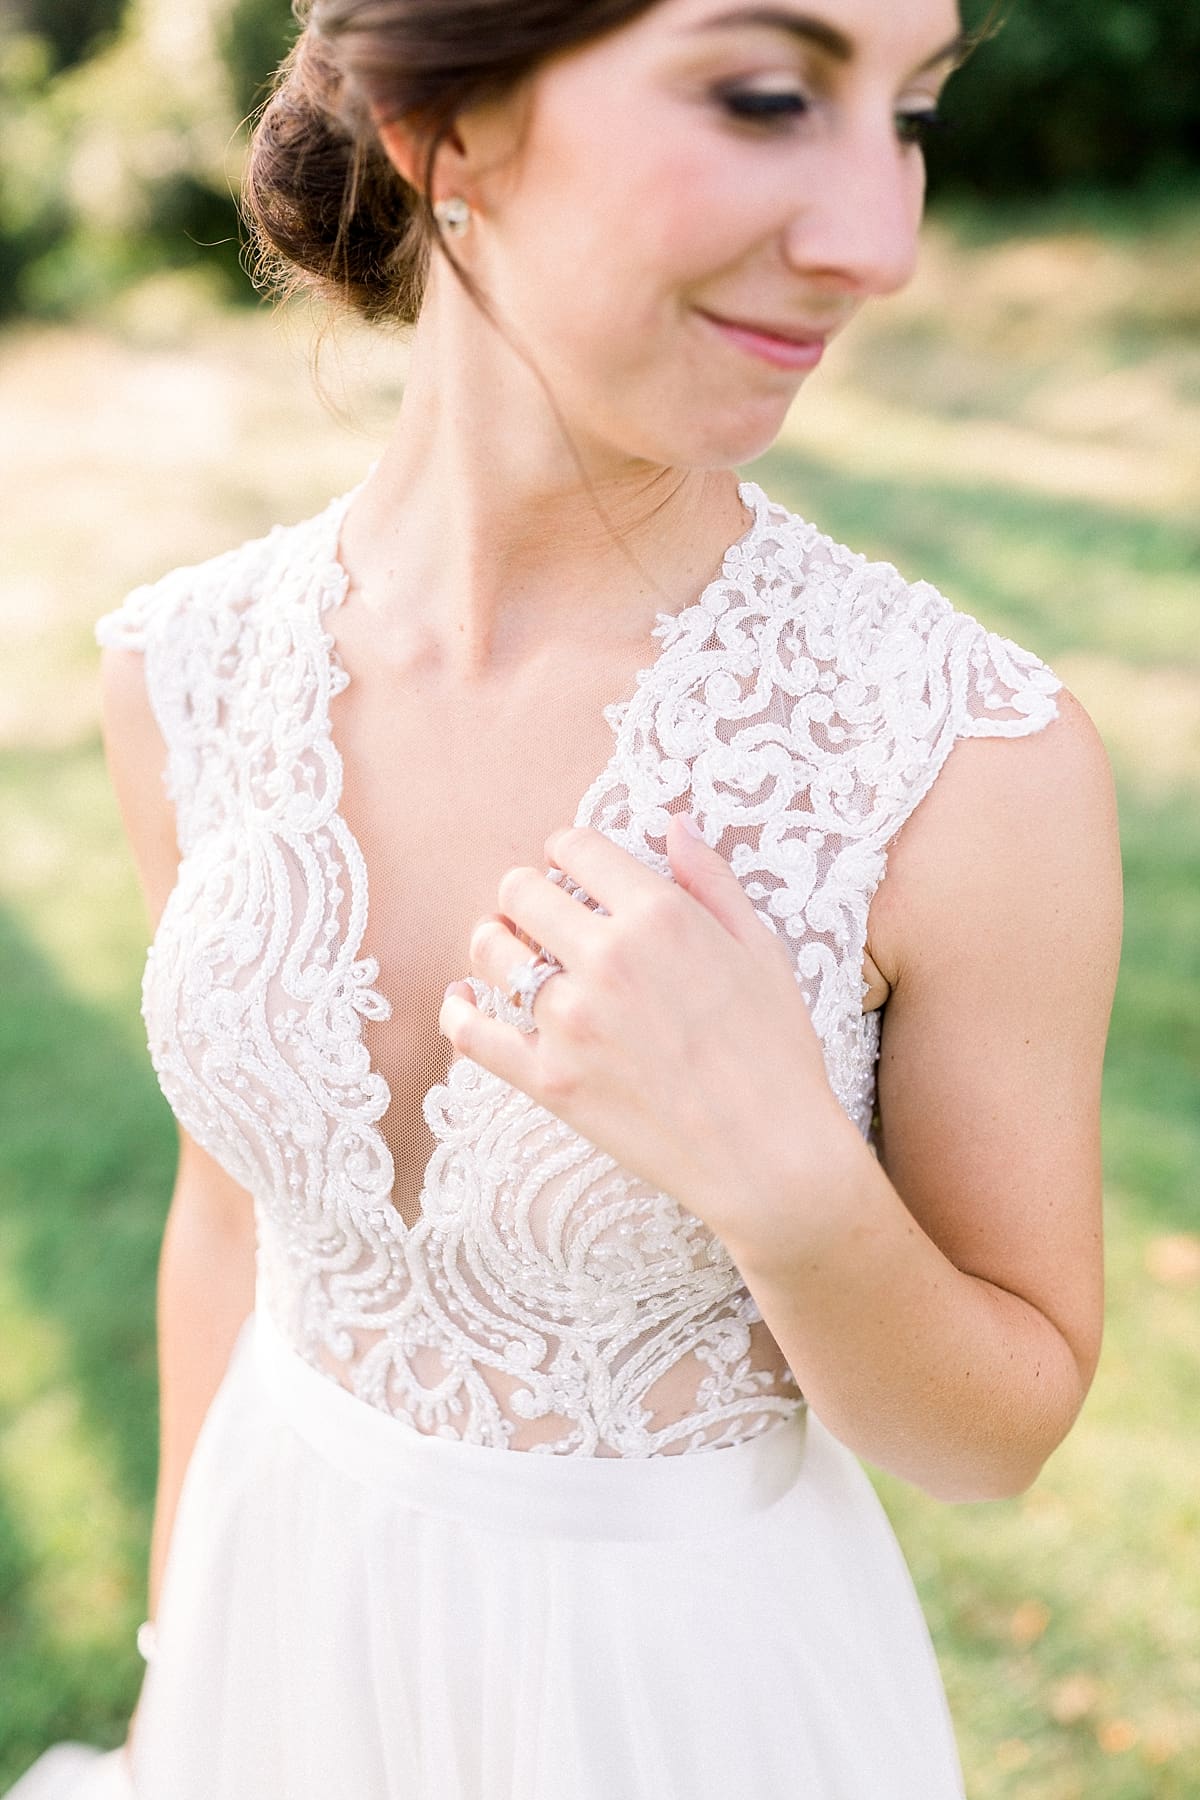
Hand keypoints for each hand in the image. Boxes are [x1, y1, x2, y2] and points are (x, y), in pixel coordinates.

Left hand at [438, 816, 853, 1258]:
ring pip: (491, 952)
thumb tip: (674, 824)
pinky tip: (464, 1001)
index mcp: (659, 916)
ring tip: (514, 956)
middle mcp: (606, 958)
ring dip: (497, 943)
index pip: (576, 846)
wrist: (769, 1156)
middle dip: (527, 893)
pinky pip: (473, 1032)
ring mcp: (570, 1021)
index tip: (572, 870)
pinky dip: (459, 1010)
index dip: (568, 851)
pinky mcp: (548, 1079)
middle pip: (520, 891)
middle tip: (541, 915)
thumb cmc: (776, 1052)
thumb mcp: (761, 949)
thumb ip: (711, 880)